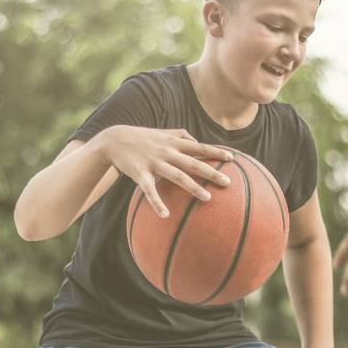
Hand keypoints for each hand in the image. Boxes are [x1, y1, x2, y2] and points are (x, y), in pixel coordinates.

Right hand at [96, 126, 234, 217]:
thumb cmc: (142, 137)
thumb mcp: (162, 132)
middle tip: (228, 183)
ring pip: (177, 176)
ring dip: (193, 188)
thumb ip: (181, 135)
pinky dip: (157, 202)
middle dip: (212, 172)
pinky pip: (150, 190)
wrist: (114, 139)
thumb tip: (198, 141)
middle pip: (193, 163)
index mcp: (174, 142)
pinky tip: (165, 215)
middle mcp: (167, 152)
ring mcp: (154, 162)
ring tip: (208, 198)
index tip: (232, 159)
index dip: (216, 152)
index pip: (200, 148)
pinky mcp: (140, 173)